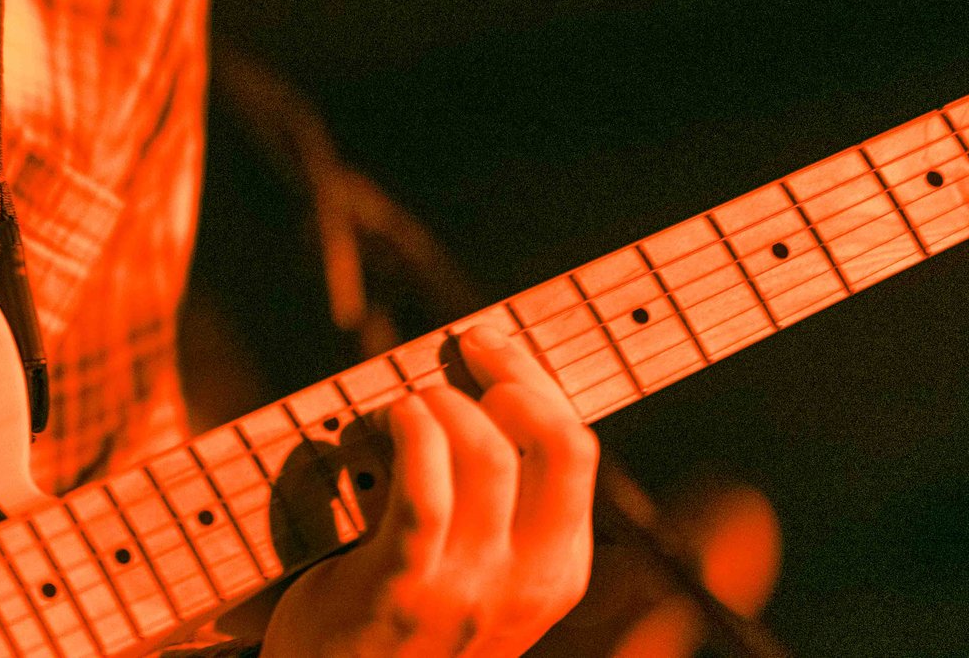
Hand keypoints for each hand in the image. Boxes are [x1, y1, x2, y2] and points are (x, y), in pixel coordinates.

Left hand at [263, 325, 600, 656]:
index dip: (538, 381)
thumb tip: (483, 393)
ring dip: (444, 402)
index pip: (575, 450)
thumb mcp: (481, 577)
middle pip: (555, 442)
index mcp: (554, 570)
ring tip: (411, 402)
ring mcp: (467, 589)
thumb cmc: (407, 621)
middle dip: (512, 375)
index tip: (494, 347)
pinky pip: (423, 494)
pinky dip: (411, 435)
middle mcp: (524, 581)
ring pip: (487, 454)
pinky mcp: (402, 589)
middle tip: (466, 350)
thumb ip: (496, 509)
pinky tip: (392, 417)